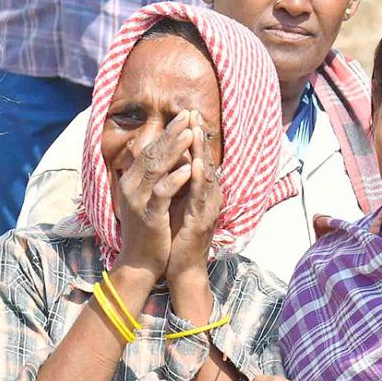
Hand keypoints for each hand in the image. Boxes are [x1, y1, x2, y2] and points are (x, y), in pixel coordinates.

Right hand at [113, 111, 192, 281]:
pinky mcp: (149, 215)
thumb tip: (165, 154)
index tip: (186, 116)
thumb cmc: (150, 229)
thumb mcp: (150, 198)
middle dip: (172, 133)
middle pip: (153, 152)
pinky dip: (175, 179)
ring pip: (157, 168)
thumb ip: (155, 176)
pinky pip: (162, 193)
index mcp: (133, 180)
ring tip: (191, 133)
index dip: (168, 132)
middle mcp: (132, 185)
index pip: (151, 149)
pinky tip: (188, 169)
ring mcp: (139, 199)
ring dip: (175, 149)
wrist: (141, 261)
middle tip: (189, 115)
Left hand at [166, 112, 221, 287]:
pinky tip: (195, 163)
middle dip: (199, 136)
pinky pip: (200, 196)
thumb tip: (172, 164)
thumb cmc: (178, 237)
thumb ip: (178, 185)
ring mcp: (208, 208)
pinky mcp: (201, 220)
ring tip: (196, 130)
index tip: (187, 114)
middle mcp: (209, 197)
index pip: (199, 159)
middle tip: (193, 112)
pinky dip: (199, 178)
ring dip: (201, 151)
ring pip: (206, 175)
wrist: (181, 268)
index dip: (194, 137)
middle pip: (206, 160)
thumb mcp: (177, 204)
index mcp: (202, 192)